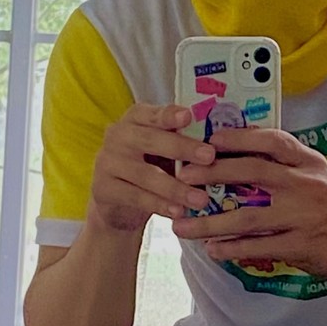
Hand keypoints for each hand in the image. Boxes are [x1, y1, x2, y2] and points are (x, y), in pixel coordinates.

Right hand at [90, 103, 217, 231]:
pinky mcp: (103, 188)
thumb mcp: (166, 152)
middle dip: (182, 148)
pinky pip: (136, 197)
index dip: (169, 114)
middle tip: (210, 157)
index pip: (152, 113)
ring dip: (176, 187)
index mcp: (135, 119)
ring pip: (145, 174)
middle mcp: (117, 135)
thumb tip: (224, 142)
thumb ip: (183, 141)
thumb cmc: (152, 168)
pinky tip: (179, 212)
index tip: (189, 116)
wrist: (120, 204)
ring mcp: (106, 162)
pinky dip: (159, 205)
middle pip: (150, 140)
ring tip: (201, 198)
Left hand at [171, 128, 326, 276]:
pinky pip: (260, 247)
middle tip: (182, 177)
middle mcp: (306, 185)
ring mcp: (303, 217)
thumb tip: (238, 150)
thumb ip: (285, 161)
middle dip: (213, 173)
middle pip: (253, 172)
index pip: (273, 141)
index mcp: (308, 162)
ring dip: (211, 222)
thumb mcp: (316, 171)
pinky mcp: (302, 245)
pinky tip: (213, 249)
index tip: (210, 139)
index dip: (240, 137)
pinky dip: (233, 249)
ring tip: (182, 227)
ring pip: (249, 217)